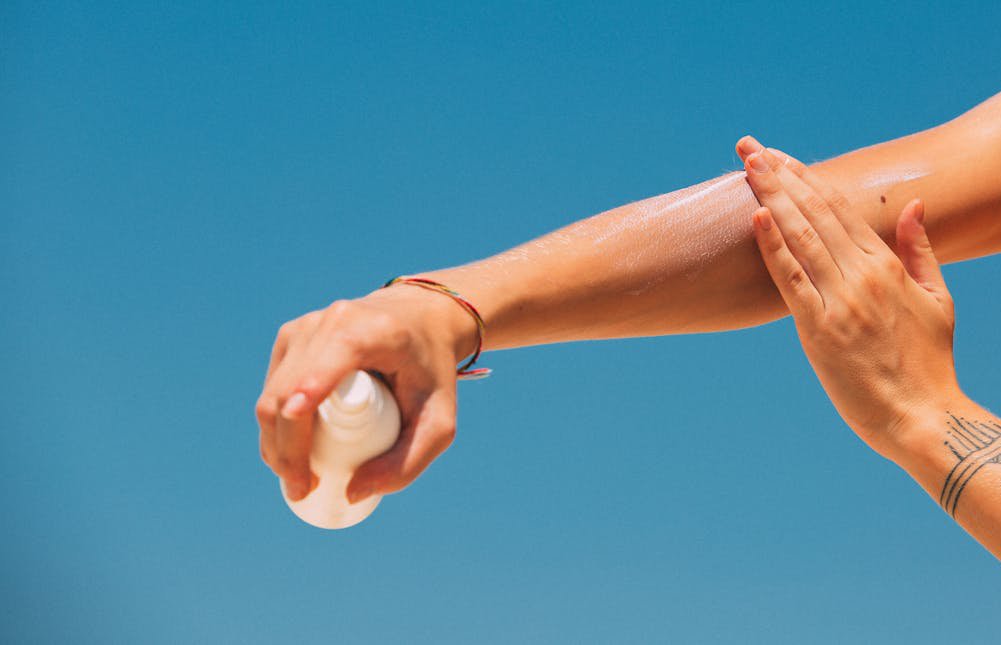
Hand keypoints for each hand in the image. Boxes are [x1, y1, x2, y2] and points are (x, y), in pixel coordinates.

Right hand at [255, 284, 476, 501]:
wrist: (420, 320)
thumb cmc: (432, 372)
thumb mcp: (440, 422)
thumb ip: (408, 463)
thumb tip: (351, 493)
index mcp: (371, 332)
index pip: (325, 366)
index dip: (305, 403)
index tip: (296, 446)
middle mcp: (331, 321)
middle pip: (289, 393)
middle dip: (286, 450)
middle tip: (303, 489)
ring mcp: (305, 325)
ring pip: (273, 393)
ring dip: (275, 442)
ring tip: (297, 477)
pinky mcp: (291, 335)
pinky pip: (273, 387)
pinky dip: (276, 423)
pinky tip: (289, 450)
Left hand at [735, 136, 959, 459]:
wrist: (923, 416)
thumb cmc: (928, 362)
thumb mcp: (937, 298)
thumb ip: (921, 250)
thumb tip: (914, 206)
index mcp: (886, 265)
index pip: (840, 208)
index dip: (806, 177)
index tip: (780, 155)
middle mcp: (862, 275)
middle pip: (815, 211)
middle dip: (781, 174)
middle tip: (750, 146)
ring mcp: (840, 300)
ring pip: (801, 235)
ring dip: (773, 196)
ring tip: (748, 164)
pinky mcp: (819, 329)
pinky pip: (791, 279)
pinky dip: (773, 246)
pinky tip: (756, 216)